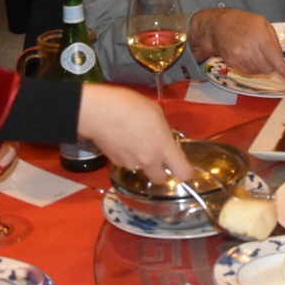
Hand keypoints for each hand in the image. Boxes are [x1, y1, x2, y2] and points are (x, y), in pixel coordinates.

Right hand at [77, 84, 192, 183]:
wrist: (100, 112)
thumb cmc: (130, 106)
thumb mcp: (156, 113)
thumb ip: (164, 132)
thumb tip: (165, 140)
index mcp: (163, 147)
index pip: (183, 172)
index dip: (185, 171)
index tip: (181, 164)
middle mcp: (149, 161)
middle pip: (161, 178)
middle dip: (161, 170)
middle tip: (156, 154)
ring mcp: (132, 164)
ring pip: (142, 169)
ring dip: (142, 160)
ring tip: (134, 140)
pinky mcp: (117, 163)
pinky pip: (128, 163)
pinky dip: (128, 156)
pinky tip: (122, 140)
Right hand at [188, 7, 284, 77]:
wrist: (218, 26)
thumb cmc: (243, 22)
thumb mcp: (263, 23)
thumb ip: (274, 41)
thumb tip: (281, 59)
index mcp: (260, 36)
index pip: (275, 58)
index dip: (284, 70)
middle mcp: (250, 48)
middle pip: (267, 68)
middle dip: (272, 66)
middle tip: (268, 57)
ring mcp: (239, 57)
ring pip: (258, 72)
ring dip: (261, 67)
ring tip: (256, 55)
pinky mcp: (232, 63)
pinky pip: (248, 72)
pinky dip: (252, 68)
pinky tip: (248, 58)